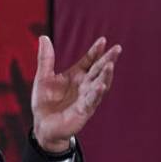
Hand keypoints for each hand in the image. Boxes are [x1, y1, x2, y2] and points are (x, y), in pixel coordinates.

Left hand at [31, 35, 121, 151]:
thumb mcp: (43, 77)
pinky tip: (101, 86)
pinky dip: (96, 93)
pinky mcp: (83, 110)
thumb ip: (45, 58)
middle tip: (117, 48)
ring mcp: (86, 97)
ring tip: (110, 65)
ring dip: (105, 75)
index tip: (103, 40)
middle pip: (98, 70)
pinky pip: (92, 101)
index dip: (95, 51)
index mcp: (76, 75)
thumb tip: (43, 37)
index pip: (89, 60)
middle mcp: (85, 85)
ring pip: (99, 84)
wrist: (43, 125)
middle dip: (108, 59)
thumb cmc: (46, 101)